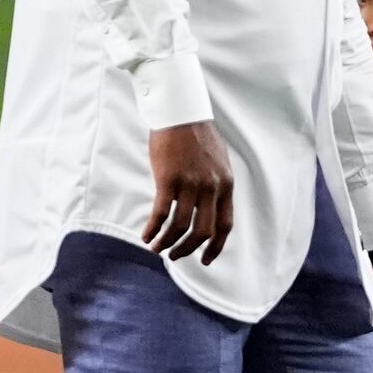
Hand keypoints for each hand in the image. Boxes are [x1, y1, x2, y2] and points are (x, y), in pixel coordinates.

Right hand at [145, 122, 233, 263]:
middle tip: (175, 256)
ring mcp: (190, 184)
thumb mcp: (217, 163)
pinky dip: (153, 228)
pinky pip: (161, 213)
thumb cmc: (197, 136)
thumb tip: (207, 208)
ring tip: (157, 248)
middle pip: (203, 231)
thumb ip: (215, 186)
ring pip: (180, 226)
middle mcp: (211, 188)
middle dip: (189, 249)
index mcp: (225, 185)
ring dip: (167, 242)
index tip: (206, 259)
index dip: (216, 247)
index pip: (225, 225)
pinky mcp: (168, 179)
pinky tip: (146, 235)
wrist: (181, 113)